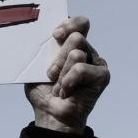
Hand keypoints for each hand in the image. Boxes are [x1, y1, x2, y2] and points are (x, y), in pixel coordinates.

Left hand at [24, 16, 109, 133]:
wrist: (49, 114)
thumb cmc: (42, 90)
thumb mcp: (36, 65)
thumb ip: (42, 48)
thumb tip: (38, 34)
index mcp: (71, 44)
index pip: (79, 23)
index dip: (69, 24)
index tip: (55, 35)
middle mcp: (86, 50)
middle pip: (76, 37)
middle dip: (58, 57)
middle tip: (50, 74)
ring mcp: (96, 62)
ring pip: (76, 53)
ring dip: (61, 73)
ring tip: (58, 86)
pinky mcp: (102, 75)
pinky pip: (81, 69)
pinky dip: (68, 81)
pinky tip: (66, 92)